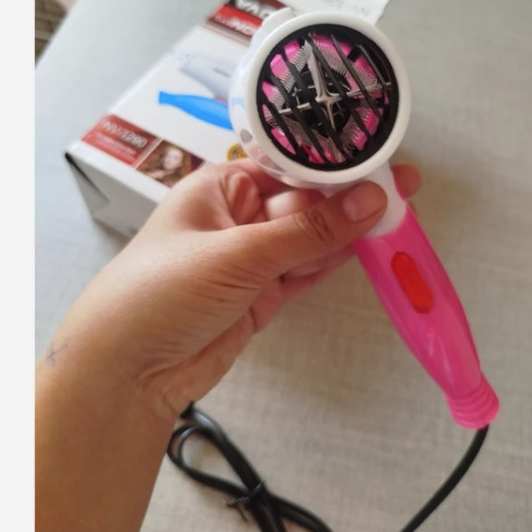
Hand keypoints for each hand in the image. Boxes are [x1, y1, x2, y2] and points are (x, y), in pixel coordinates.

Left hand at [44, 159, 420, 421]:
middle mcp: (238, 218)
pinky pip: (305, 272)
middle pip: (305, 204)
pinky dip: (334, 262)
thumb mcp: (238, 253)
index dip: (334, 165)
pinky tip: (368, 247)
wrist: (126, 373)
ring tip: (399, 216)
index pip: (288, 167)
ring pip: (310, 239)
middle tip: (405, 188)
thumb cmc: (163, 290)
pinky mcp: (261, 297)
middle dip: (350, 199)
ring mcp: (251, 260)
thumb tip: (372, 199)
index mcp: (222, 187)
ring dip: (349, 232)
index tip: (380, 159)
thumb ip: (309, 230)